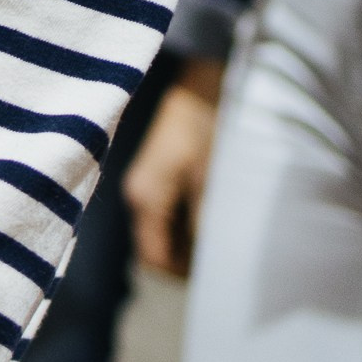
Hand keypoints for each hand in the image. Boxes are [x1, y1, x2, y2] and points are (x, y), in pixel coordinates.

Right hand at [127, 61, 223, 277]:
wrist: (202, 87)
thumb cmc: (206, 130)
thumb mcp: (211, 181)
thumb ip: (205, 223)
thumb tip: (212, 261)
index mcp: (146, 199)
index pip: (154, 258)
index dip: (183, 273)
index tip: (216, 274)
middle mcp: (138, 197)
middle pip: (155, 248)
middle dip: (187, 259)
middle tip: (223, 257)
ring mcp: (145, 187)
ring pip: (162, 233)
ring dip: (188, 241)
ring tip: (220, 236)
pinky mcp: (156, 178)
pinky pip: (166, 216)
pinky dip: (186, 224)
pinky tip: (210, 216)